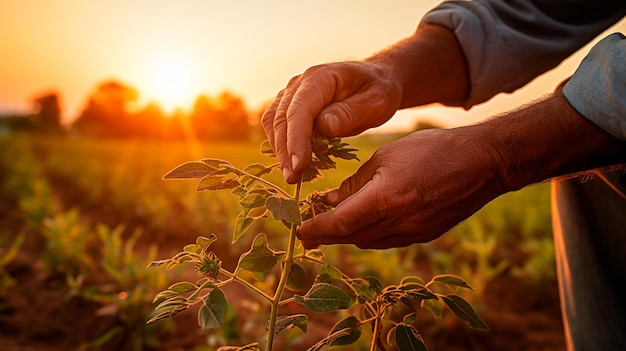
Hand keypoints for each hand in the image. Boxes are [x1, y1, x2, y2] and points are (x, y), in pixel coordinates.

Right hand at [261, 61, 401, 182]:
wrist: (376, 80)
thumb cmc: (378, 90)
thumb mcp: (375, 102)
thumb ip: (349, 113)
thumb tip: (322, 126)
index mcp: (320, 78)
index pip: (299, 109)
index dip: (296, 139)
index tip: (299, 165)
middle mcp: (299, 83)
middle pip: (281, 118)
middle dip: (284, 151)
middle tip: (293, 178)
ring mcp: (292, 94)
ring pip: (274, 123)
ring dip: (279, 151)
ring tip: (291, 176)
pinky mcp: (291, 107)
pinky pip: (278, 127)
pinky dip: (281, 146)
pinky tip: (292, 164)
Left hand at [297, 127, 503, 248]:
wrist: (482, 163)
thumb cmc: (432, 150)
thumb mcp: (385, 157)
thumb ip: (355, 183)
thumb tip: (331, 201)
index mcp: (385, 200)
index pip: (339, 223)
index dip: (315, 229)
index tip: (298, 232)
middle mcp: (398, 224)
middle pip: (350, 237)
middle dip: (326, 235)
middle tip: (308, 230)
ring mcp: (413, 234)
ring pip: (368, 241)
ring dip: (348, 234)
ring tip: (333, 220)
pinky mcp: (424, 236)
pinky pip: (387, 240)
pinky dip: (369, 232)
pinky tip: (365, 219)